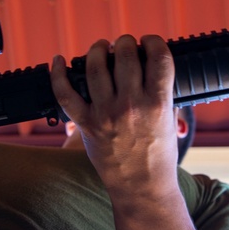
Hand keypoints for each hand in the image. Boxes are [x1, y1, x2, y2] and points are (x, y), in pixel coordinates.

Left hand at [50, 34, 177, 191]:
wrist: (142, 187)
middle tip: (124, 45)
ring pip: (95, 66)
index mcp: (158, 103)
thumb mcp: (170, 121)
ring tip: (101, 48)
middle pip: (125, 55)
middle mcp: (131, 106)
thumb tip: (152, 67)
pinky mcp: (86, 124)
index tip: (149, 43)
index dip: (153, 42)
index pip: (158, 57)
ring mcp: (106, 114)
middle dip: (125, 42)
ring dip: (97, 49)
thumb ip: (162, 93)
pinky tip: (59, 60)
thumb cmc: (158, 155)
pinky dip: (58, 73)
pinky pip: (65, 93)